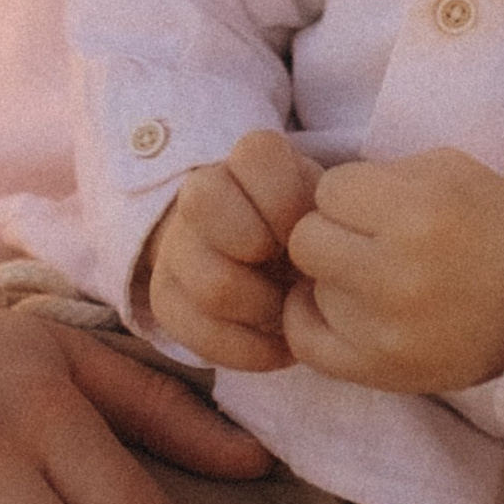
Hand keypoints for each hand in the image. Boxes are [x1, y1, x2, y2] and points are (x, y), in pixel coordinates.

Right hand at [149, 130, 323, 372]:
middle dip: (260, 246)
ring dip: (262, 307)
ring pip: (211, 283)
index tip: (308, 224)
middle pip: (205, 203)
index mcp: (248, 162)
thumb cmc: (315, 235)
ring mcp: (176, 246)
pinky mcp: (166, 296)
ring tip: (288, 311)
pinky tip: (276, 347)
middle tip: (292, 268)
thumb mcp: (332, 210)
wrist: (278, 270)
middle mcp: (200, 194)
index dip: (285, 199)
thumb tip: (337, 241)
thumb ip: (334, 210)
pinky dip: (247, 349)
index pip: (253, 154)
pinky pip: (196, 331)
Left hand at [282, 148, 503, 391]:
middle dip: (332, 232)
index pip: (329, 190)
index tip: (377, 206)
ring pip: (310, 285)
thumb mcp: (451, 171)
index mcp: (420, 213)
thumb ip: (382, 174)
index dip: (350, 194)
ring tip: (376, 277)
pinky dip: (313, 318)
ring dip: (335, 277)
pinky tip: (342, 306)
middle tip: (367, 240)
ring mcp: (386, 329)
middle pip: (307, 240)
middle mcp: (398, 273)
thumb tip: (319, 193)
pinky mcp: (380, 371)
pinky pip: (303, 338)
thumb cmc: (493, 228)